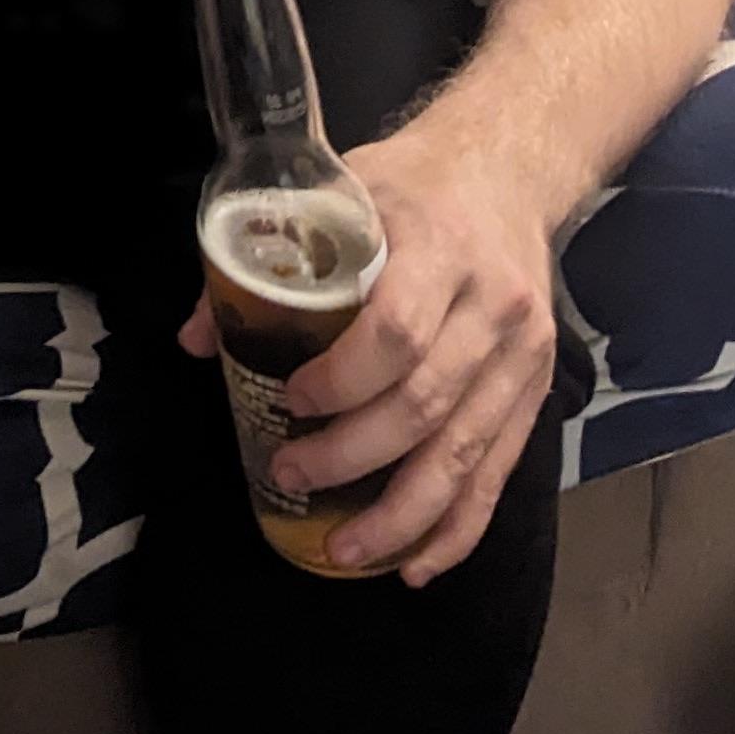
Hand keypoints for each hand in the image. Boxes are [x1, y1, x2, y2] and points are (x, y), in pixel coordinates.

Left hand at [176, 129, 558, 583]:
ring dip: (405, 514)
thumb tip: (197, 338)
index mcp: (440, 248)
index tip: (289, 401)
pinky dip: (459, 526)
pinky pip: (499, 471)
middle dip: (355, 455)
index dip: (342, 380)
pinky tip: (417, 562)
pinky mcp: (536, 389)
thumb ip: (270, 256)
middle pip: (428, 403)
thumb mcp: (338, 189)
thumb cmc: (410, 182)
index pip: (397, 332)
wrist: (507, 170)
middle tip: (292, 477)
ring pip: (467, 452)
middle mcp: (493, 308)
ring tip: (346, 549)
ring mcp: (523, 355)